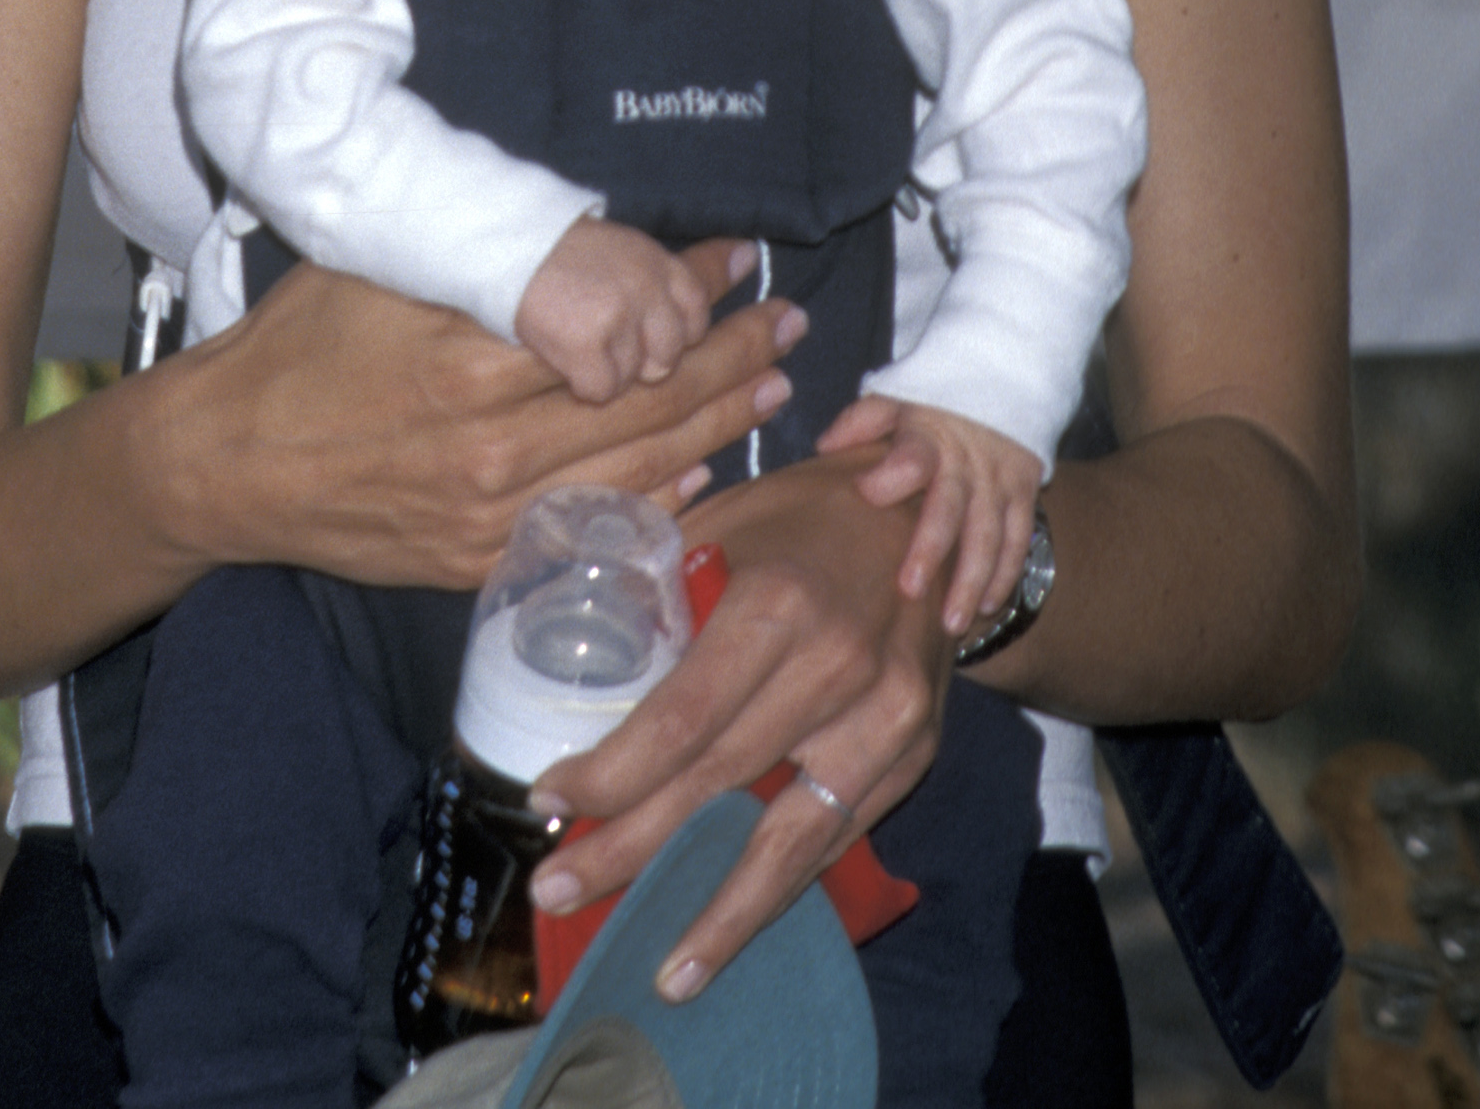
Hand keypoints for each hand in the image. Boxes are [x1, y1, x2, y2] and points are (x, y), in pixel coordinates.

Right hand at [161, 240, 803, 594]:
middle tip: (781, 320)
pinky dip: (657, 497)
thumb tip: (584, 237)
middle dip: (726, 354)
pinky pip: (593, 530)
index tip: (736, 259)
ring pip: (635, 468)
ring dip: (713, 422)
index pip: (618, 325)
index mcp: (472, 366)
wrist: (223, 465)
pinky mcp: (479, 562)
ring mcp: (490, 517)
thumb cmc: (296, 348)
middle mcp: (493, 451)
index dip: (688, 288)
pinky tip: (701, 467)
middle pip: (646, 400)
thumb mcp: (381, 270)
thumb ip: (482, 261)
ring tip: (768, 382)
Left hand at [523, 447, 951, 999]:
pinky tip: (732, 925)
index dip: (613, 773)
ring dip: (718, 911)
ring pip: (789, 840)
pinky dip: (781, 887)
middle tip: (557, 889)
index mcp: (778, 604)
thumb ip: (656, 589)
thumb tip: (577, 660)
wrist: (928, 509)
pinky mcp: (914, 753)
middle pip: (719, 786)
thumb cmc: (801, 514)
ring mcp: (886, 720)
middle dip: (632, 849)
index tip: (550, 799)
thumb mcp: (721, 522)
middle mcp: (838, 669)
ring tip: (662, 970)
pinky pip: (835, 837)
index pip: (683, 719)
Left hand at [818, 392, 1042, 640]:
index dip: (892, 474)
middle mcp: (965, 459)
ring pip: (989, 535)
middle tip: (909, 590)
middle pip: (950, 508)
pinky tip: (989, 607)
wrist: (999, 381)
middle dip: (931, 550)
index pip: (912, 456)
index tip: (868, 493)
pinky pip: (1018, 538)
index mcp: (927, 434)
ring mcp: (998, 478)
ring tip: (953, 622)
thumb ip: (861, 422)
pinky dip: (1006, 574)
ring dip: (972, 580)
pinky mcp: (1024, 491)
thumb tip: (824, 447)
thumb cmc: (929, 405)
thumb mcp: (895, 399)